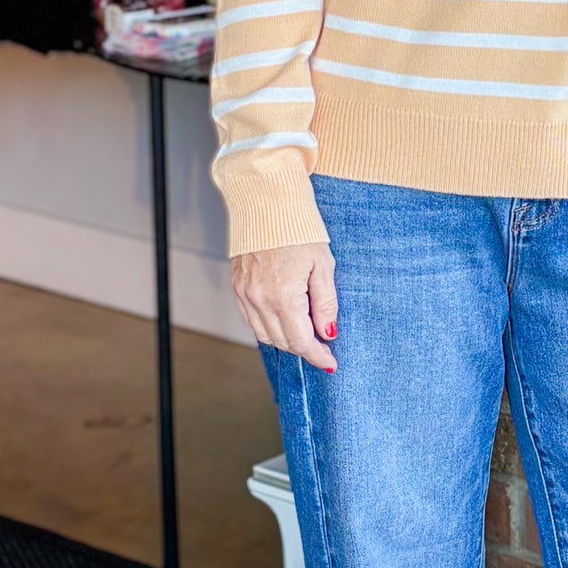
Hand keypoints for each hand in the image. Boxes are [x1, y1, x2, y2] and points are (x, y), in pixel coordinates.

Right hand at [231, 241, 337, 370]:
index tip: (330, 363)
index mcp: (283, 296)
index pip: (300, 341)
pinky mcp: (237, 287)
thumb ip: (325, 304)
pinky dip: (268, 326)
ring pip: (264, 335)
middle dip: (304, 348)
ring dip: (286, 339)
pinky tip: (284, 319)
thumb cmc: (300, 231)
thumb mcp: (323, 267)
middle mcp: (259, 300)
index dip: (317, 356)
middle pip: (282, 342)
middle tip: (322, 345)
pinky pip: (251, 320)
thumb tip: (328, 333)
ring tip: (304, 331)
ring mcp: (244, 294)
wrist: (267, 205)